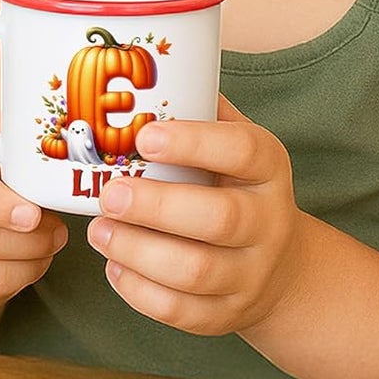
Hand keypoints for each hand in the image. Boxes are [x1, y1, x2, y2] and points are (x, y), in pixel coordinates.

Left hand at [84, 95, 304, 335]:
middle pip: (218, 218)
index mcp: (268, 167)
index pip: (243, 150)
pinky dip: (139, 291)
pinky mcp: (228, 315)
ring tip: (99, 231)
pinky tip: (114, 265)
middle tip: (108, 193)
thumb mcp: (235, 144)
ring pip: (195, 271)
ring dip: (137, 251)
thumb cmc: (235, 186)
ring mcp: (251, 273)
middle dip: (156, 207)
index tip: (144, 136)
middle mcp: (268, 221)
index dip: (193, 142)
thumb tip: (140, 63)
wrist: (280, 266)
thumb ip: (199, 110)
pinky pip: (181, 312)